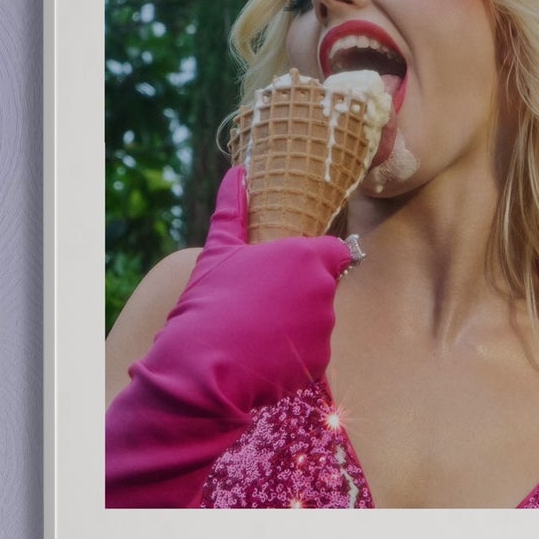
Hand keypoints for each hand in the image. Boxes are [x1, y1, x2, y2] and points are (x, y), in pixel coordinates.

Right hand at [105, 169, 356, 507]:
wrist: (202, 365)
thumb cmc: (208, 301)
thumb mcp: (218, 251)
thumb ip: (232, 210)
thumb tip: (237, 174)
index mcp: (305, 255)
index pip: (337, 251)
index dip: (317, 259)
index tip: (289, 270)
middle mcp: (324, 289)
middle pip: (322, 288)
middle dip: (298, 294)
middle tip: (259, 304)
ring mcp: (325, 327)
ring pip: (316, 322)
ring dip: (294, 325)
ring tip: (254, 330)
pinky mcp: (320, 361)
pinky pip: (310, 354)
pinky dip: (291, 356)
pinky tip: (261, 355)